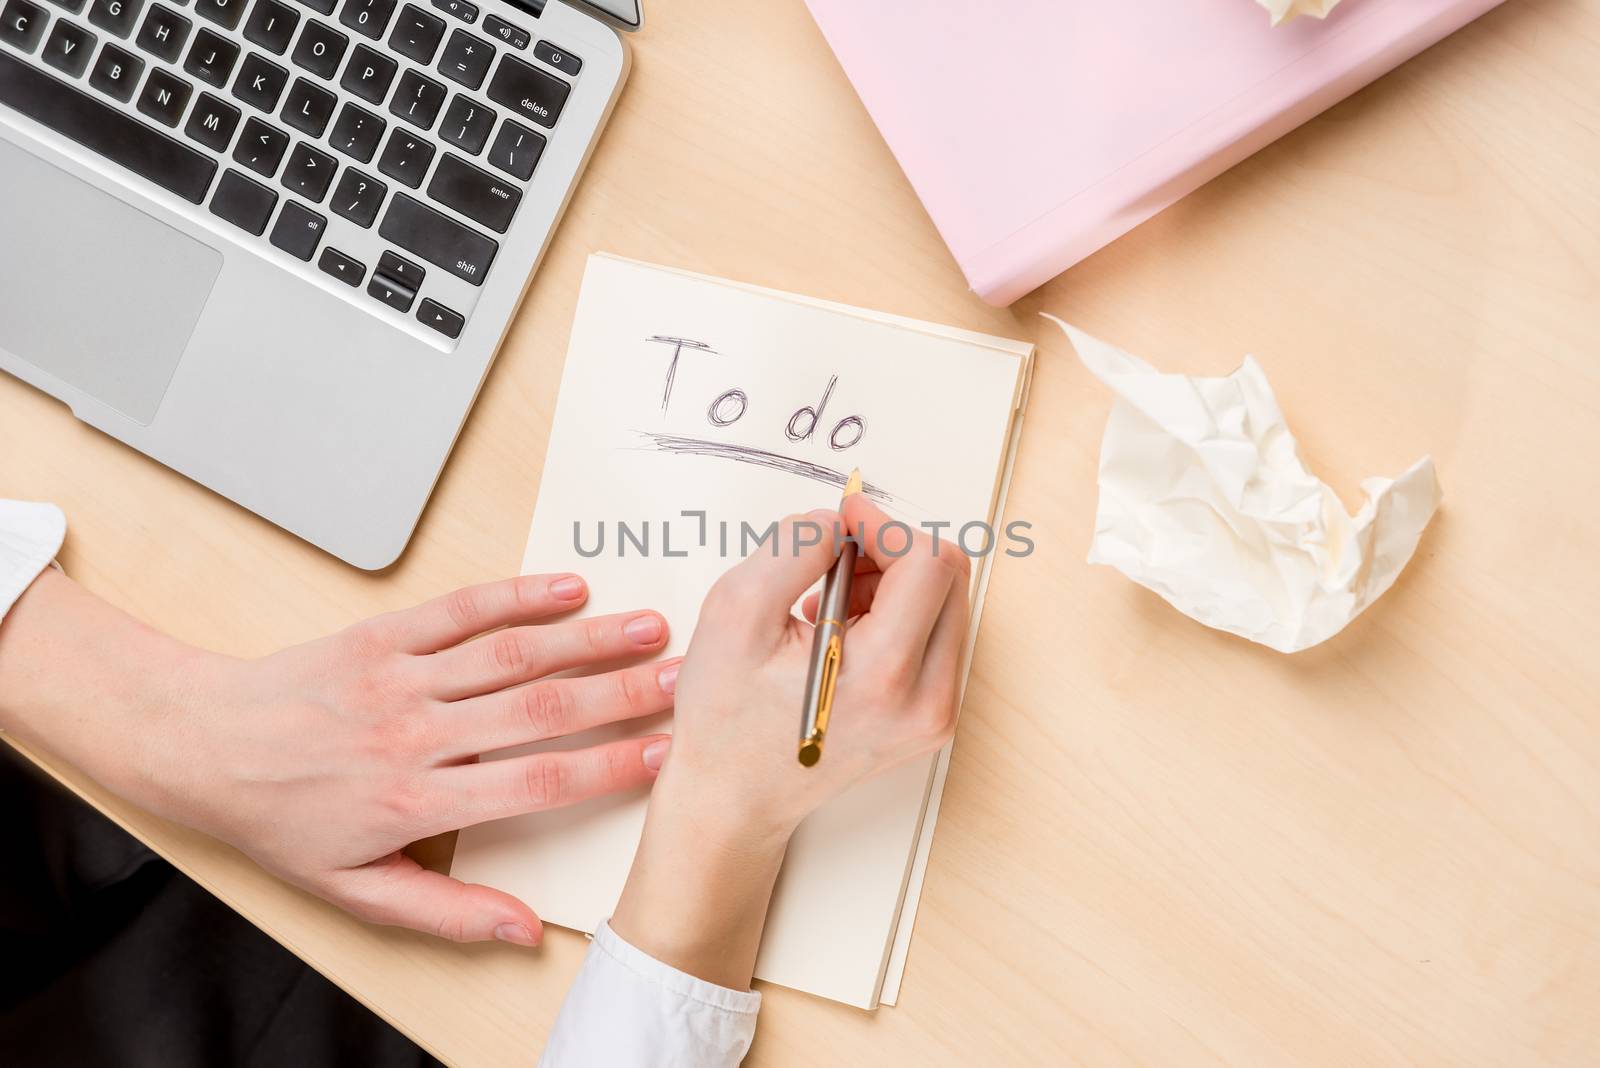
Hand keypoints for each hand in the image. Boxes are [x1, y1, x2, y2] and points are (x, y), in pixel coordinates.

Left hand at [0, 569, 676, 946]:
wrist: (203, 745)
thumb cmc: (283, 822)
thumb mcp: (357, 893)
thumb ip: (446, 911)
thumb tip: (525, 931)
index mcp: (415, 801)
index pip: (535, 783)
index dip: (609, 767)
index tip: (667, 753)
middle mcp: (416, 734)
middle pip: (540, 710)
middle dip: (623, 693)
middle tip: (687, 679)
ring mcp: (401, 677)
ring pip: (511, 654)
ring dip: (587, 638)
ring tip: (651, 627)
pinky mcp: (384, 635)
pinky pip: (460, 611)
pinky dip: (517, 594)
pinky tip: (568, 587)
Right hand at [610, 494, 969, 986]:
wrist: (735, 800)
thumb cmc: (728, 719)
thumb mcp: (735, 612)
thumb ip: (792, 547)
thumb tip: (840, 520)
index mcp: (883, 677)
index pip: (927, 563)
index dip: (884, 524)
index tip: (843, 518)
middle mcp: (926, 702)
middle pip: (949, 577)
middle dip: (892, 549)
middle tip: (834, 557)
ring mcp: (936, 715)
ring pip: (948, 601)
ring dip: (896, 579)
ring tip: (832, 599)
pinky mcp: (933, 718)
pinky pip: (938, 633)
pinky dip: (900, 611)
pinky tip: (847, 627)